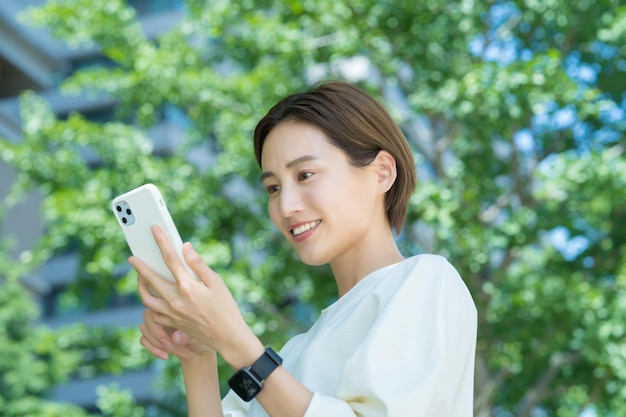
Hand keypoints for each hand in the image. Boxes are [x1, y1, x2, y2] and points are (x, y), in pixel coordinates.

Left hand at [131, 226, 262, 367]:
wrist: (227, 337)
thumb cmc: (226, 308)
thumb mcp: (217, 282)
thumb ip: (199, 264)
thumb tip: (185, 247)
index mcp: (188, 287)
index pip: (170, 259)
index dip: (161, 242)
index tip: (154, 230)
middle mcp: (175, 300)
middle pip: (151, 279)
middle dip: (140, 267)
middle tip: (132, 258)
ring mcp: (171, 314)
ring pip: (147, 299)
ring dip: (141, 286)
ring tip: (139, 277)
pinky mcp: (172, 324)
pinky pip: (153, 313)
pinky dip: (149, 303)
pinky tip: (151, 298)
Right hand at [139, 308, 212, 361]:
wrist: (197, 351)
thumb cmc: (199, 338)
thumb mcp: (196, 337)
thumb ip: (186, 336)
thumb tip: (174, 338)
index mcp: (173, 307)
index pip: (160, 305)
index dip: (161, 318)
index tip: (172, 332)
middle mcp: (162, 313)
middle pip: (148, 315)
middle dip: (156, 332)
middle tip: (169, 344)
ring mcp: (155, 324)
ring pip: (144, 327)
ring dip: (154, 341)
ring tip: (170, 348)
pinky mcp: (151, 336)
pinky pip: (143, 339)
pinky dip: (152, 348)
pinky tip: (165, 355)